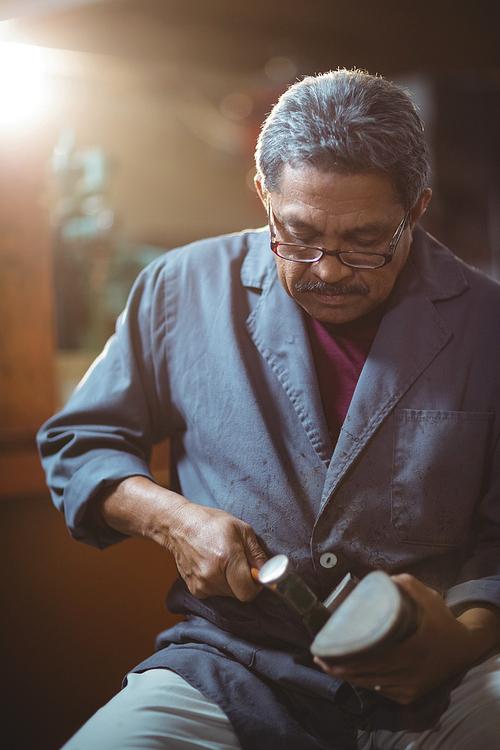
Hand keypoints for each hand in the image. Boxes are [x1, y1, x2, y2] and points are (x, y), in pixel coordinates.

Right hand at [95, 476, 267, 602]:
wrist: (178, 526)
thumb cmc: (211, 523)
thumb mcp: (241, 529)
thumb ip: (257, 554)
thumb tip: (270, 572)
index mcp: (227, 558)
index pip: (248, 591)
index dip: (257, 585)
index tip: (258, 576)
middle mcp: (212, 575)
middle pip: (240, 594)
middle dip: (245, 582)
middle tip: (240, 563)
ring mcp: (201, 584)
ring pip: (228, 594)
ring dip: (232, 582)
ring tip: (224, 561)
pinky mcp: (195, 590)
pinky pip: (216, 593)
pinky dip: (219, 583)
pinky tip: (213, 566)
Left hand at [315, 574, 499, 704]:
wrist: (463, 647)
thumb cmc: (440, 619)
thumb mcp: (427, 596)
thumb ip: (405, 585)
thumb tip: (382, 578)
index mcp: (412, 649)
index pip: (372, 660)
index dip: (347, 660)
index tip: (326, 653)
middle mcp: (410, 672)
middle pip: (367, 675)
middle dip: (340, 668)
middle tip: (319, 658)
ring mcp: (410, 687)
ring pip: (372, 685)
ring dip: (349, 676)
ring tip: (328, 665)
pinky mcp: (410, 695)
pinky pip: (381, 691)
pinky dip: (365, 683)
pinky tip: (350, 674)